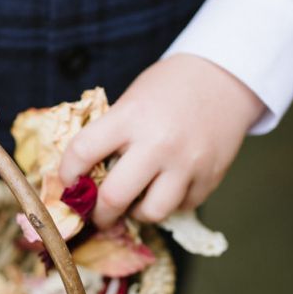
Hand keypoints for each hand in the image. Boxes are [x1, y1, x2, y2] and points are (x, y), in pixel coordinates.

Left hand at [58, 54, 263, 227]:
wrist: (224, 78)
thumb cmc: (169, 88)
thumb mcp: (132, 100)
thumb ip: (110, 136)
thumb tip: (84, 179)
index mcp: (130, 117)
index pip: (82, 152)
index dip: (67, 174)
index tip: (69, 183)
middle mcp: (158, 143)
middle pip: (114, 198)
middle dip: (99, 214)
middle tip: (97, 215)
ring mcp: (187, 163)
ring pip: (151, 213)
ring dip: (136, 213)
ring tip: (135, 202)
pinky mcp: (209, 178)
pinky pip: (180, 207)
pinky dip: (169, 203)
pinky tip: (166, 187)